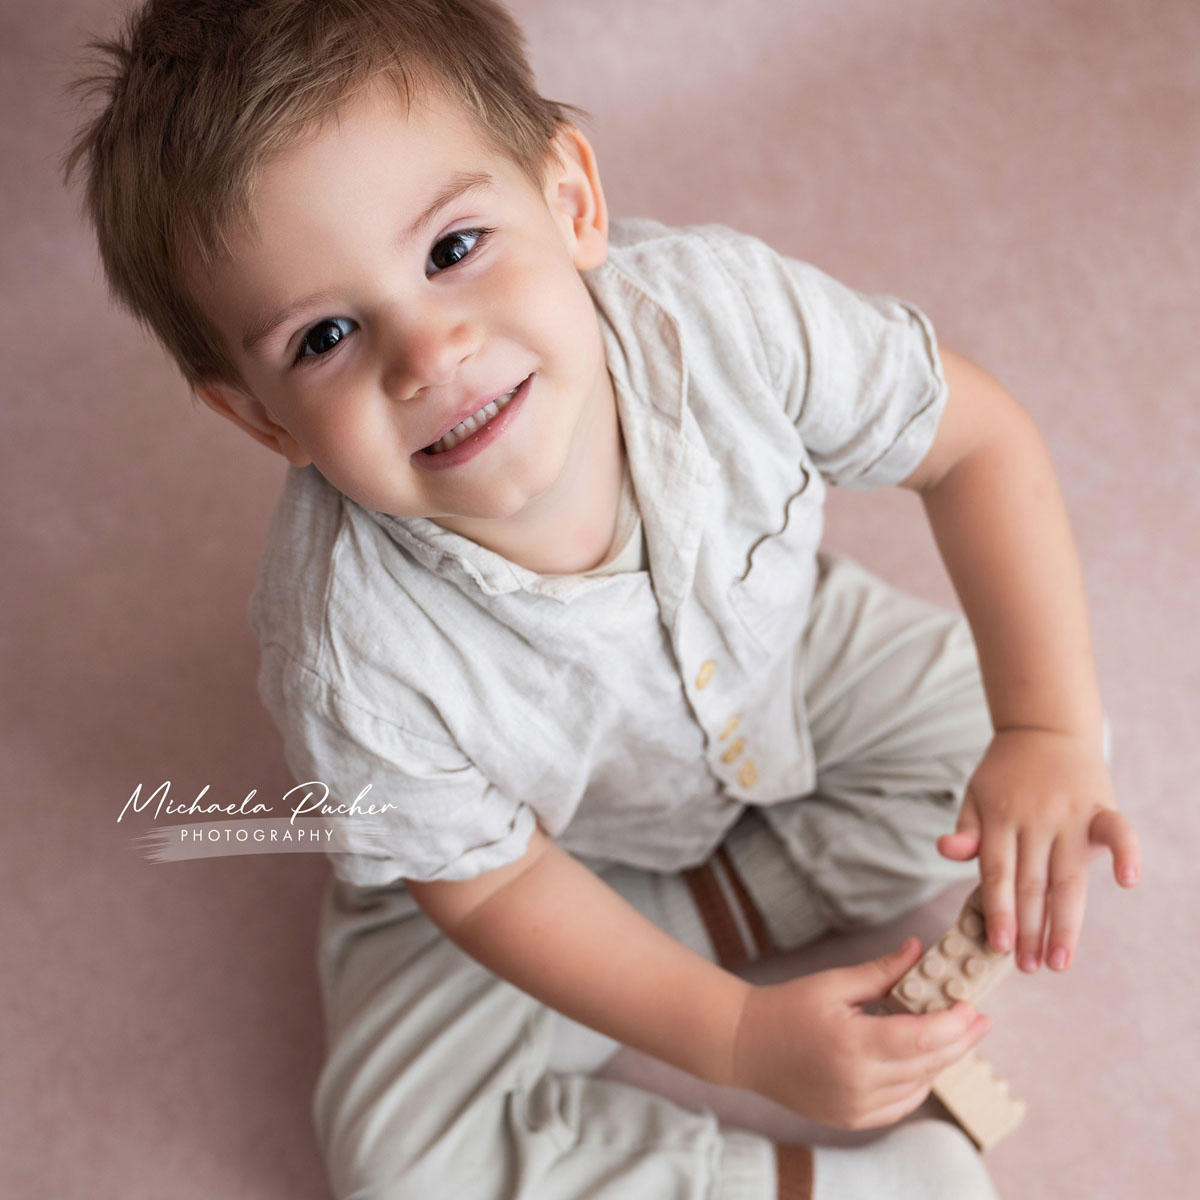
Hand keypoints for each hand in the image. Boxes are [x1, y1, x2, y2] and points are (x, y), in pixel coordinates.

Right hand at [730, 938, 989, 1129]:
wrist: (746, 1045)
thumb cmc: (786, 1007)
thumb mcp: (834, 982)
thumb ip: (882, 971)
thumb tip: (919, 950)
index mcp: (853, 1045)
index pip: (921, 1039)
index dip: (954, 1024)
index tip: (972, 1006)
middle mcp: (858, 1083)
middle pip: (928, 1065)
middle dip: (960, 1041)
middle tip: (978, 1019)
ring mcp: (856, 1108)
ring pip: (920, 1087)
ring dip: (941, 1061)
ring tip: (953, 1034)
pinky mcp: (852, 1119)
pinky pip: (901, 1105)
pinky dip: (918, 1083)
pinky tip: (923, 1061)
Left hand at [938, 727, 1140, 972]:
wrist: (1043, 729)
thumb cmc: (1005, 773)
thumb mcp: (975, 795)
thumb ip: (966, 828)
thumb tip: (947, 850)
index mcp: (999, 816)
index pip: (997, 872)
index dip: (998, 910)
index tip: (997, 947)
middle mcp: (1035, 818)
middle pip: (1032, 882)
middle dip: (1030, 929)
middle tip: (1029, 967)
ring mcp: (1068, 813)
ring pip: (1068, 875)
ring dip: (1065, 921)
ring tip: (1060, 960)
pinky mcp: (1099, 805)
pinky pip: (1117, 831)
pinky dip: (1125, 853)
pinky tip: (1127, 881)